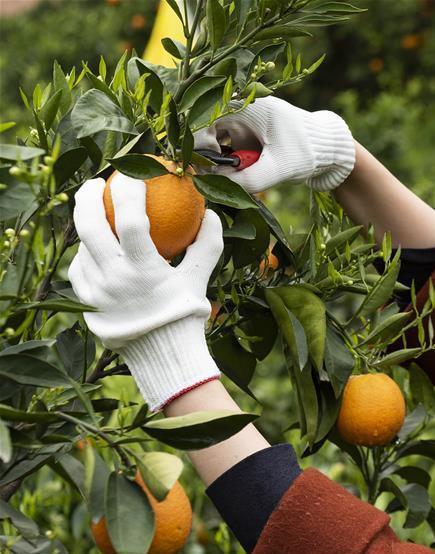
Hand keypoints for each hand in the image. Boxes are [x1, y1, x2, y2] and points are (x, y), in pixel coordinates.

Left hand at [67, 176, 222, 410]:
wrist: (163, 355)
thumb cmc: (185, 315)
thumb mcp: (200, 279)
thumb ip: (207, 244)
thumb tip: (211, 213)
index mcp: (144, 271)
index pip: (130, 220)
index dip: (129, 192)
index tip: (132, 174)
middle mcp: (114, 279)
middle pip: (90, 226)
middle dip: (87, 197)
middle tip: (96, 182)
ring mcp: (96, 291)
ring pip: (81, 246)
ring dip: (84, 222)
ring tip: (92, 209)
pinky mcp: (86, 302)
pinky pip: (79, 268)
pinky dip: (85, 253)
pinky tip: (92, 246)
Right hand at [193, 96, 355, 193]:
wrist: (328, 151)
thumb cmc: (308, 152)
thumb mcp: (281, 168)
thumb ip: (251, 179)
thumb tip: (218, 187)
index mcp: (250, 106)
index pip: (207, 113)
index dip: (198, 138)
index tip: (203, 162)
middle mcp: (242, 110)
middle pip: (205, 126)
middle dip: (203, 152)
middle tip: (207, 176)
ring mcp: (242, 124)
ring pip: (213, 139)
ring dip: (213, 159)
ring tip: (222, 178)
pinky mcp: (245, 138)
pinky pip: (224, 149)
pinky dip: (223, 164)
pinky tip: (231, 178)